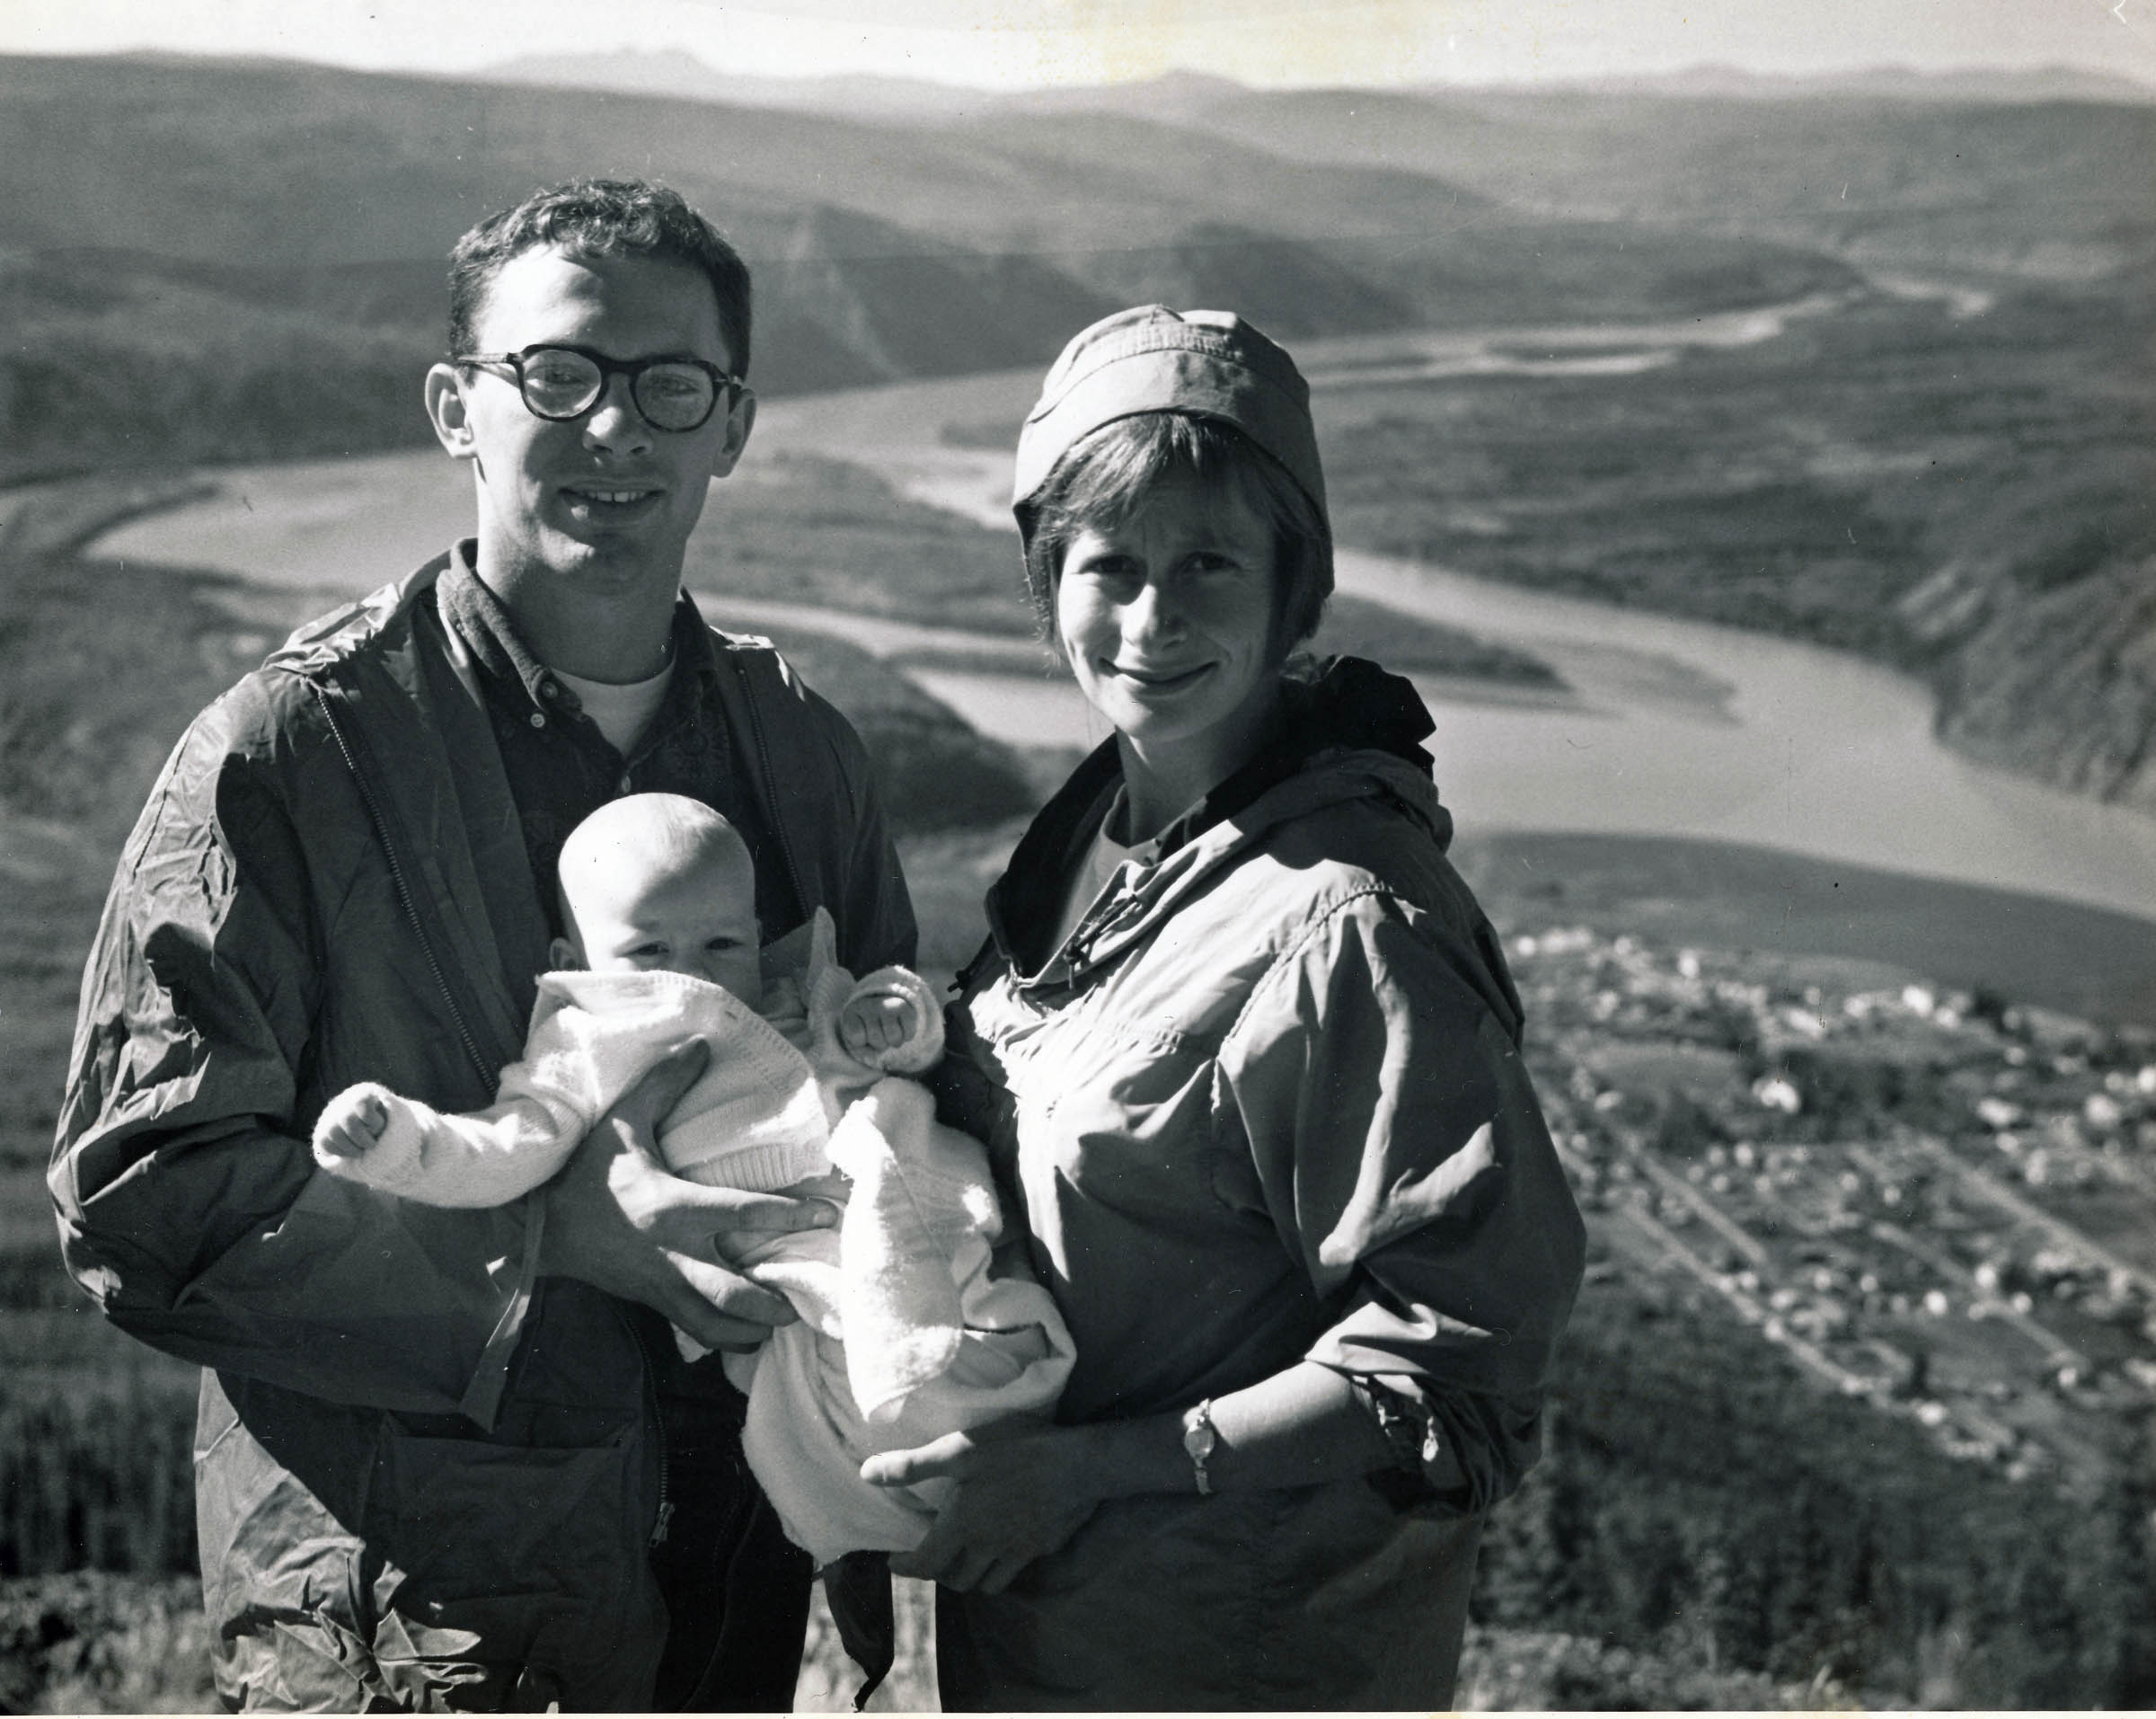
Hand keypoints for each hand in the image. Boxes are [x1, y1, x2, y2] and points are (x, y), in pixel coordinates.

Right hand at [317, 1091, 387, 1158]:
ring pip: (332, 1130)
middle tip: (371, 1145)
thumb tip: (382, 1108)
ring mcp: (330, 1115)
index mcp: (364, 1093)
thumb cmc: (394, 1127)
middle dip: (362, 1138)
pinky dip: (339, 1151)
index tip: (381, 1128)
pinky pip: (324, 1141)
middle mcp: (344, 1101)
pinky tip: (350, 1153)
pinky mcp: (321, 1131)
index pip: (361, 1101)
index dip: (372, 1121)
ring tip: (361, 1152)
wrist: (381, 1139)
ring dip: (350, 1147)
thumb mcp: (399, 1118)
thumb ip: (394, 1112)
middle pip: (347, 1118)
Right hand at [539, 1041, 837, 1351]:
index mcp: (672, 1208)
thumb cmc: (586, 1174)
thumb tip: (701, 1043)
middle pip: (735, 1294)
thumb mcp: (623, 1121)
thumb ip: (665, 1083)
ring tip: (784, 1321)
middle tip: (805, 1299)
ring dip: (753, 1329)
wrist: (535, 1227)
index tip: (825, 1214)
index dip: (790, 1215)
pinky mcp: (652, 1304)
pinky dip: (725, 1337)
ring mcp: (662, 1286)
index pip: (745, 1214)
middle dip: (774, 1302)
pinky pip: (695, 1331)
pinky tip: (748, 1333)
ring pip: (716, 1325)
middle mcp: (673, 1255)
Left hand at [839, 993, 916, 1061]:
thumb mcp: (859, 1038)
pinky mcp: (904, 1008)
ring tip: (890, 1034)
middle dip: (878, 1043)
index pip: (857, 1036)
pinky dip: (907, 1037)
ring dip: (893, 1042)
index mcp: (853, 1011)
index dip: (861, 1041)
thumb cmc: (867, 1026)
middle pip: (876, 1038)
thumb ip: (862, 1051)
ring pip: (893, 1037)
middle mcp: (871, 1006)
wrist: (884, 1004)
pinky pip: (909, 1033)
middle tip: (879, 1033)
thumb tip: (872, 1060)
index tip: (861, 1032)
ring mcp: (888, 1005)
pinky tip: (901, 1030)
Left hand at [863, 1421, 1100, 1592]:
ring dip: (970, 1576)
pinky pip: (1016, 1571)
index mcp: (962, 1527)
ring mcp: (1019, 1552)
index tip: (893, 1561)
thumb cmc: (1016, 1451)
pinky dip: (1002, 1568)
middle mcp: (988, 1548)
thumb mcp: (960, 1450)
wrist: (1079, 1464)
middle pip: (956, 1580)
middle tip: (930, 1555)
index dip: (905, 1566)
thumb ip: (913, 1466)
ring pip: (987, 1584)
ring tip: (965, 1556)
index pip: (925, 1563)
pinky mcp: (1043, 1547)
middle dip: (937, 1574)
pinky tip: (1004, 1546)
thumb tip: (867, 1475)